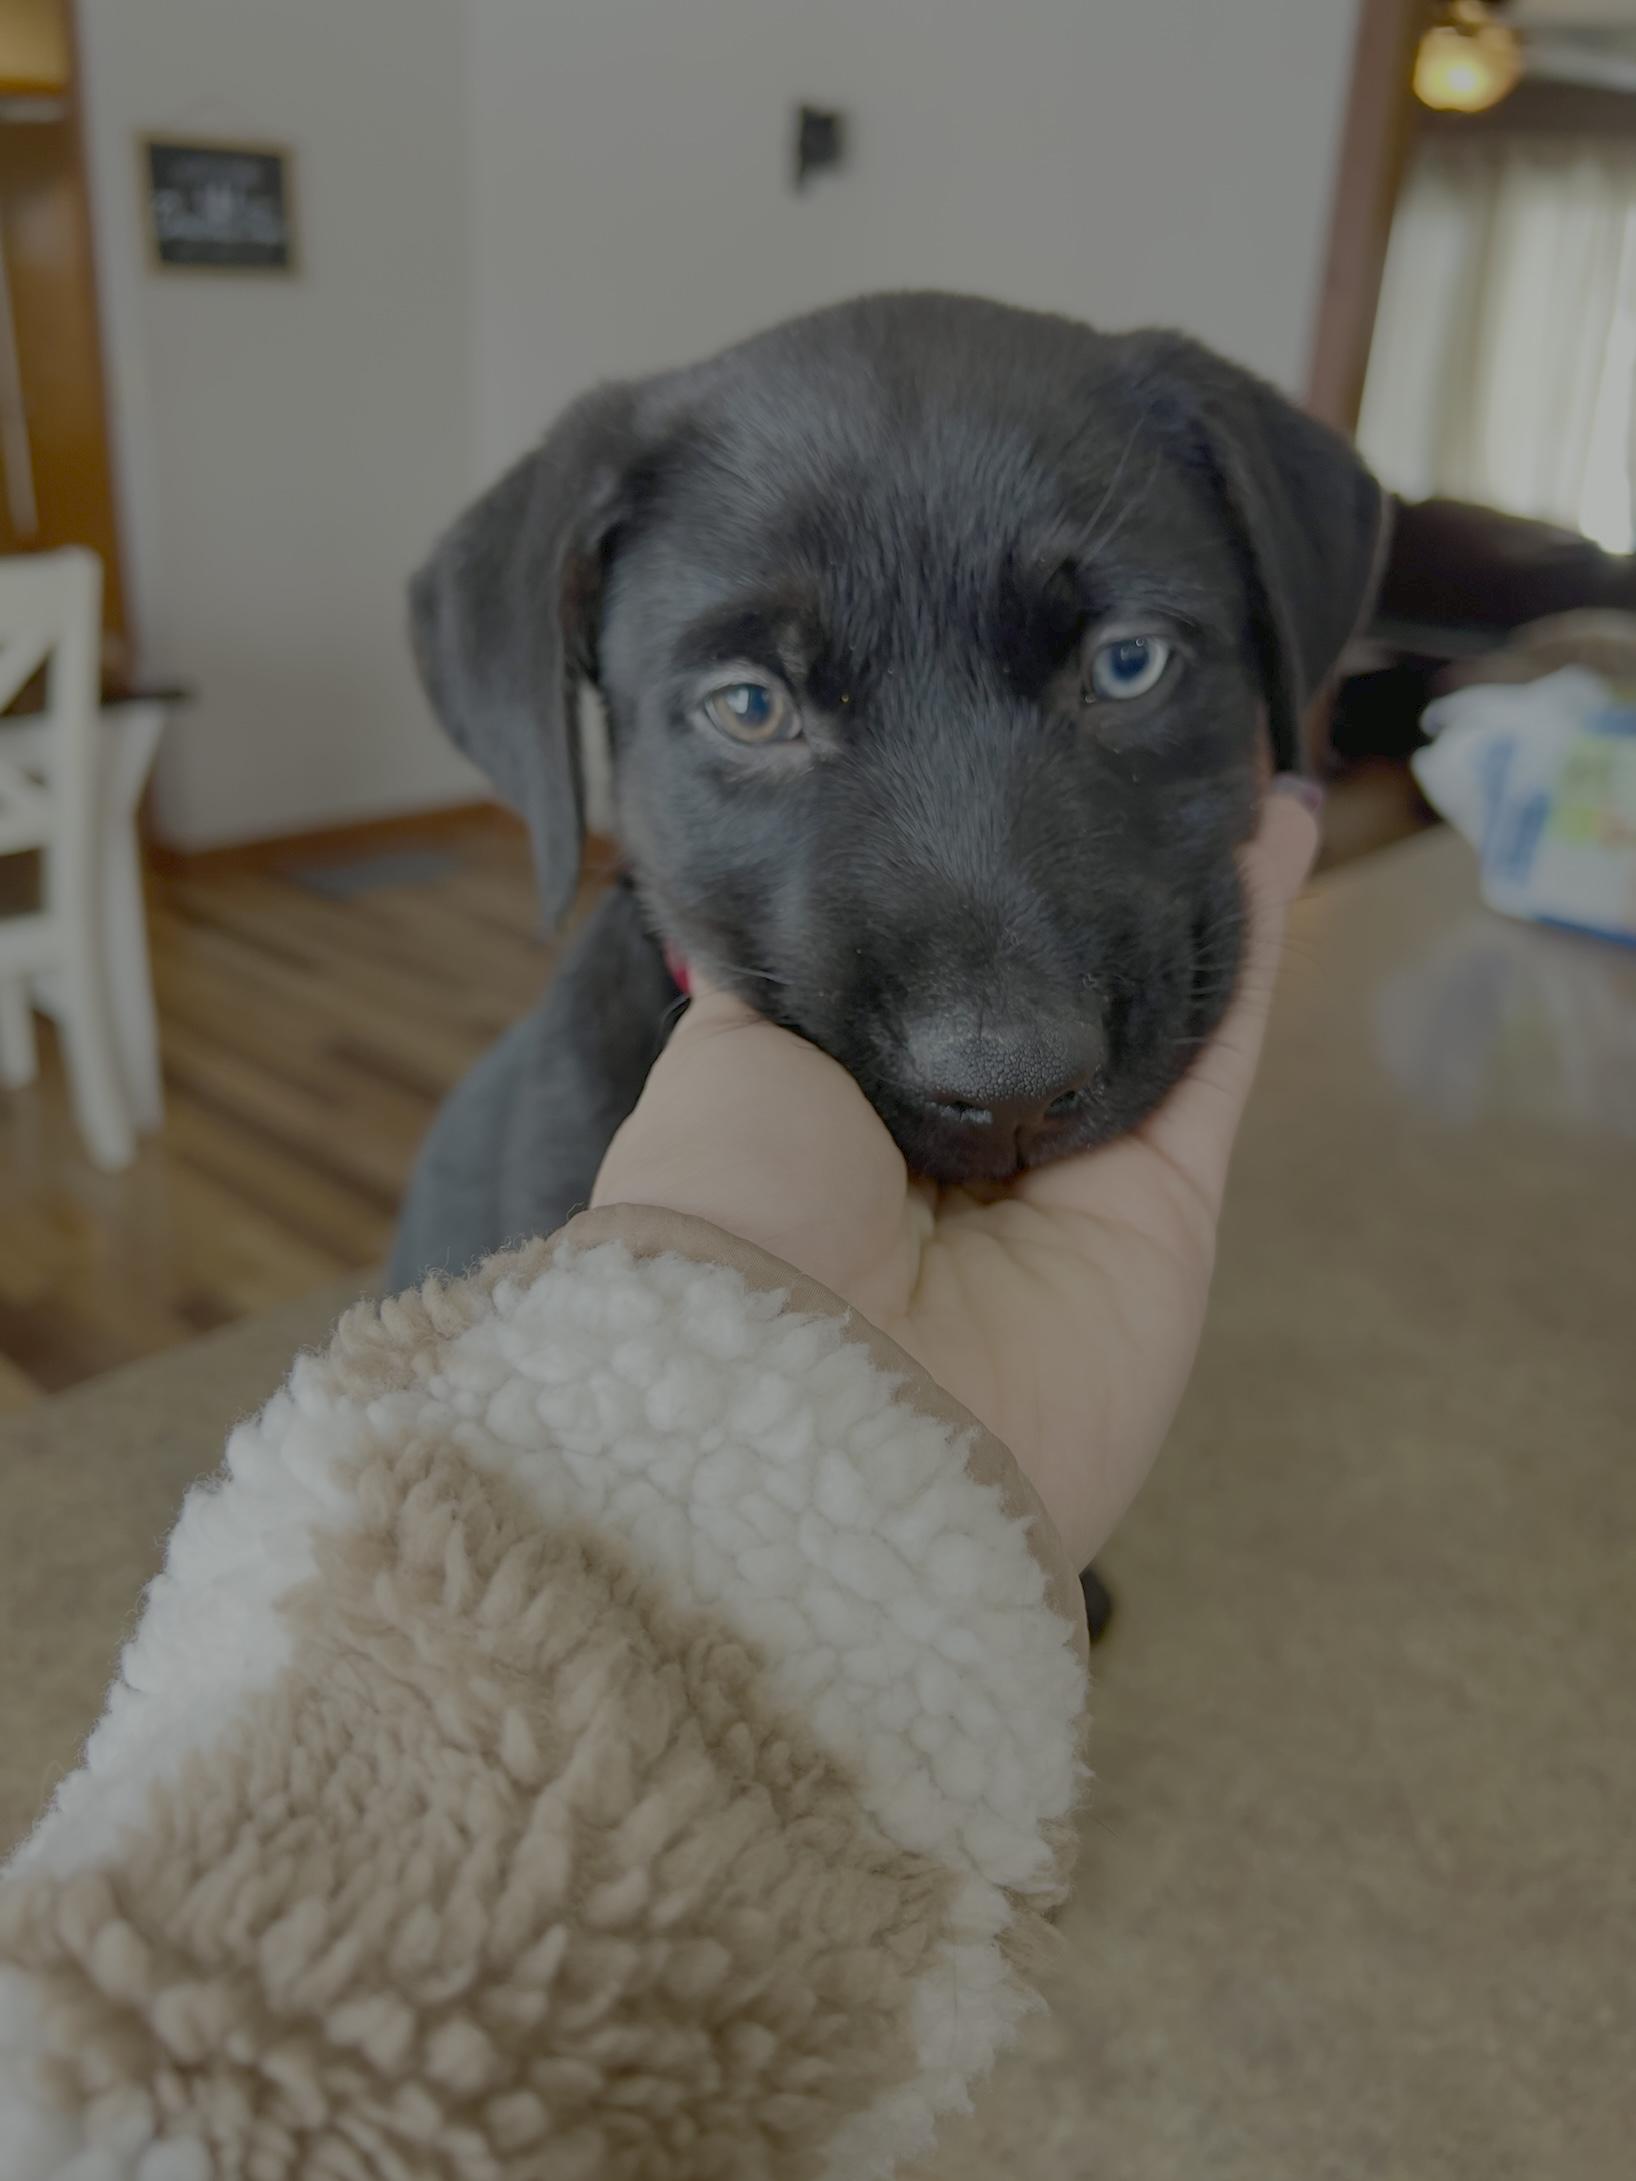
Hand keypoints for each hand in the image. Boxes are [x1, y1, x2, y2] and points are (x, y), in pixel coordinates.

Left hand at [593, 784, 1320, 1568]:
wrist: (808, 1410)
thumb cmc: (731, 1219)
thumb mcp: (722, 1059)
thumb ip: (786, 976)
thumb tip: (792, 900)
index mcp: (843, 1109)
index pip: (930, 967)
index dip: (970, 875)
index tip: (999, 763)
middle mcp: (959, 1141)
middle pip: (1051, 982)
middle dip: (1087, 873)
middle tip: (1125, 742)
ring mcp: (1071, 1175)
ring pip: (1149, 994)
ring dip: (1188, 876)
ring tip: (1211, 750)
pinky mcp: (1167, 1205)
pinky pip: (1220, 1045)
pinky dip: (1256, 935)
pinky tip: (1271, 823)